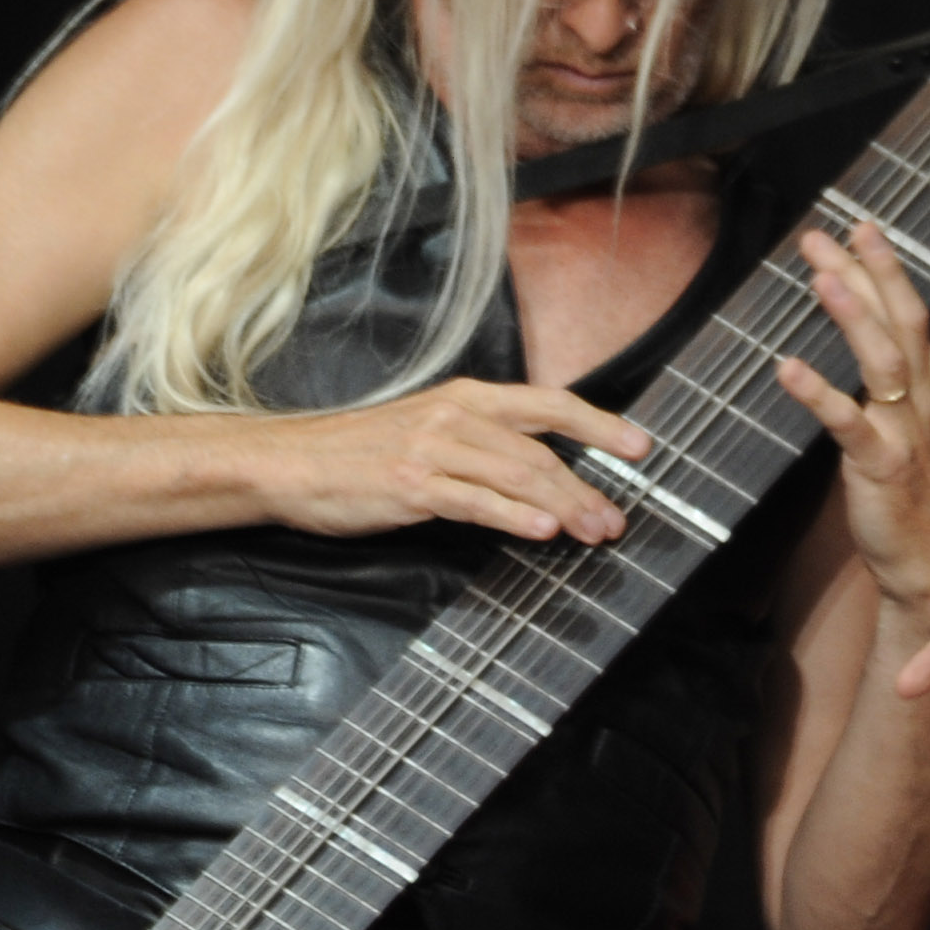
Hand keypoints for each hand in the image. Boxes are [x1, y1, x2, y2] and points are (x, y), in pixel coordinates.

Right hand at [252, 378, 648, 541]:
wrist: (288, 464)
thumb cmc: (360, 454)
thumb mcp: (428, 431)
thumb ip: (482, 444)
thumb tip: (542, 474)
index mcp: (466, 398)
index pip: (549, 404)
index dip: (600, 423)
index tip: (642, 446)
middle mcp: (455, 415)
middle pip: (541, 450)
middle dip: (587, 486)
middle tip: (615, 522)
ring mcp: (433, 449)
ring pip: (518, 474)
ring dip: (565, 504)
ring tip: (595, 531)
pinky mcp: (411, 485)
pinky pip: (475, 500)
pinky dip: (514, 516)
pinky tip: (544, 531)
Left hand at [776, 224, 929, 628]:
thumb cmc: (917, 495)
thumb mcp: (916, 425)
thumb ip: (896, 380)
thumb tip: (866, 333)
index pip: (908, 311)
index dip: (882, 268)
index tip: (857, 227)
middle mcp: (926, 399)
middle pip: (899, 321)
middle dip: (866, 272)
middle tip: (830, 232)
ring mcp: (907, 432)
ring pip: (883, 361)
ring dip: (852, 315)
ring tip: (821, 276)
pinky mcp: (882, 467)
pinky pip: (848, 424)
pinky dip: (819, 393)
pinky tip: (788, 368)